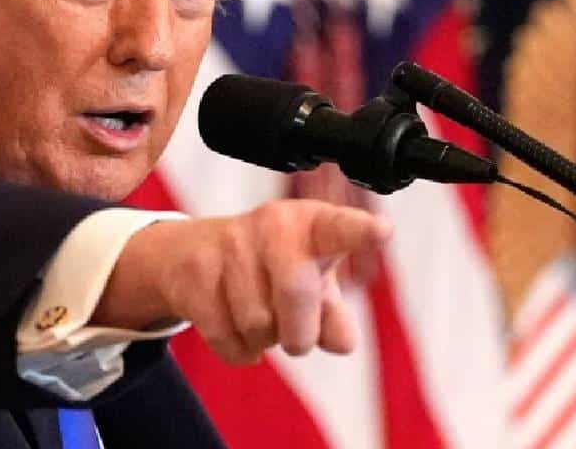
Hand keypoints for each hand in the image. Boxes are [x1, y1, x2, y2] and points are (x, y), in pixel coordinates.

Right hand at [92, 200, 391, 364]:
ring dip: (263, 340)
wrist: (193, 253)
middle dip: (298, 333)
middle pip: (295, 292)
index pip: (340, 229)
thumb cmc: (273, 269)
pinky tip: (234, 328)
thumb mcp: (313, 285)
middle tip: (295, 338)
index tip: (382, 232)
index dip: (360, 233)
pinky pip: (226, 337)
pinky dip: (238, 350)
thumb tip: (341, 342)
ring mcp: (229, 245)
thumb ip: (334, 318)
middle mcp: (272, 225)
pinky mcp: (195, 272)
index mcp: (313, 225)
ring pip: (257, 323)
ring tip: (258, 317)